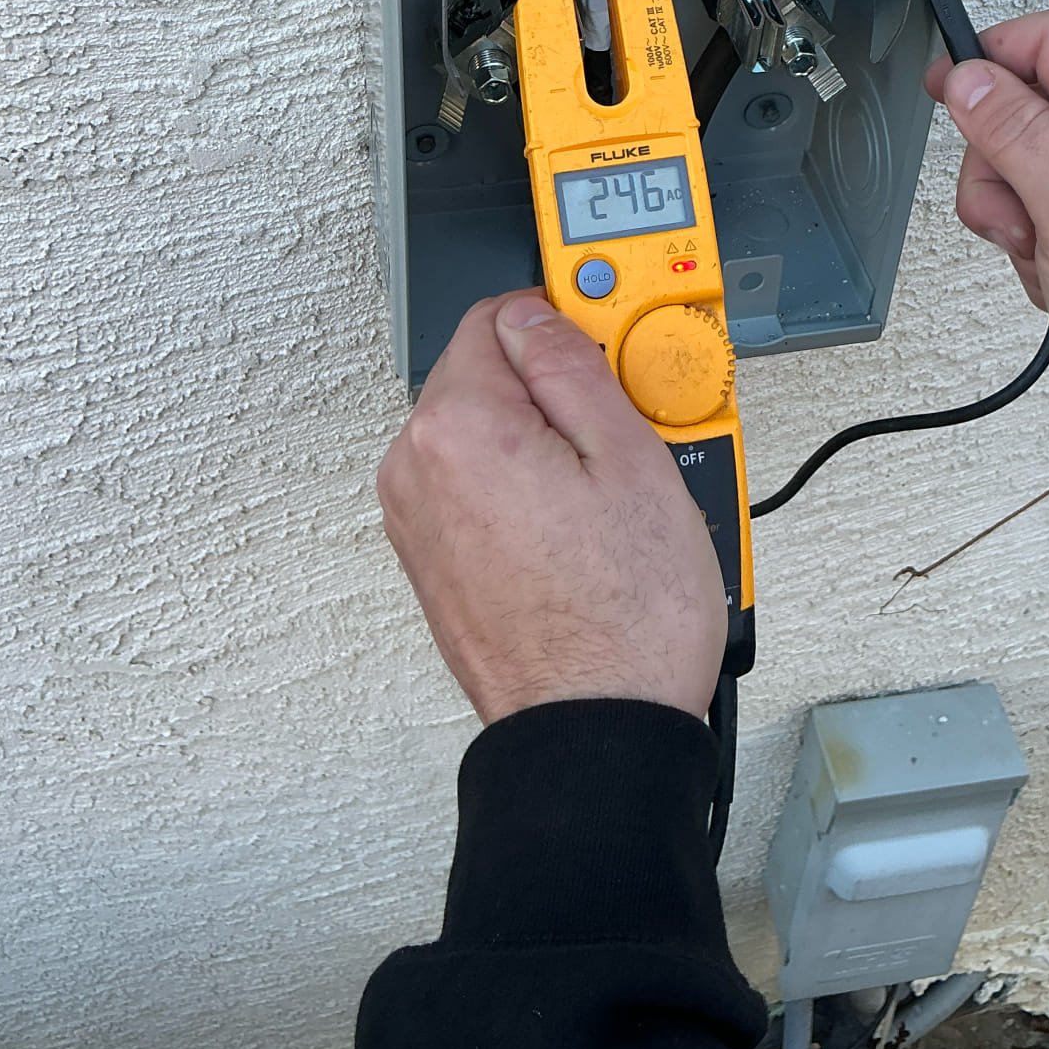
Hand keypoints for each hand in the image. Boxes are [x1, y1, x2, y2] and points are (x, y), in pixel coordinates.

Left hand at [377, 292, 726, 722]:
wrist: (595, 733)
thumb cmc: (624, 619)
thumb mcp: (632, 458)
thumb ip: (574, 364)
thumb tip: (540, 317)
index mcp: (458, 426)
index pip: (500, 315)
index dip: (568, 325)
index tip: (610, 353)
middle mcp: (416, 467)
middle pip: (488, 372)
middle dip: (556, 388)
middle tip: (630, 434)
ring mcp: (416, 519)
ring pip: (486, 431)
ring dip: (544, 440)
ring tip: (612, 497)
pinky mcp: (430, 560)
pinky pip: (477, 486)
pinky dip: (524, 488)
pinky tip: (582, 530)